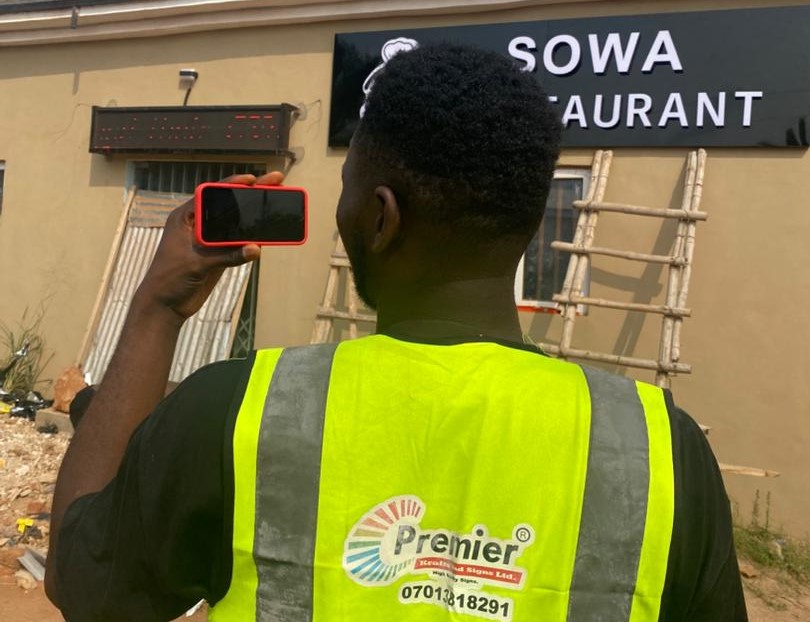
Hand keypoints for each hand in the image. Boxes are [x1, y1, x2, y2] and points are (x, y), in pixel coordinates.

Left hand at [135, 171, 284, 320]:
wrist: (165, 306)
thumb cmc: (169, 280)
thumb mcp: (197, 264)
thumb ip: (227, 256)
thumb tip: (255, 249)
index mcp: (185, 217)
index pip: (211, 194)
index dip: (232, 184)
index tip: (251, 179)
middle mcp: (197, 225)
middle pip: (228, 205)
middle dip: (250, 194)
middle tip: (274, 183)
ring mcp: (208, 240)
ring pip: (235, 223)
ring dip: (254, 216)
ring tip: (275, 204)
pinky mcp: (217, 255)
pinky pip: (238, 243)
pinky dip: (252, 238)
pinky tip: (268, 232)